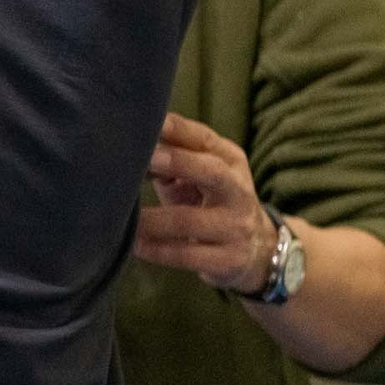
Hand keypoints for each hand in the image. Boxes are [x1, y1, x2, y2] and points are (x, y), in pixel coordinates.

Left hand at [136, 113, 278, 294]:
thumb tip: (128, 147)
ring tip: (124, 219)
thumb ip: (168, 157)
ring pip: (190, 221)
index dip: (175, 130)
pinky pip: (187, 255)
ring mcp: (235, 226)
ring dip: (152, 220)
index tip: (146, 125)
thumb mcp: (196, 174)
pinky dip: (157, 251)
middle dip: (178, 163)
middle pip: (212, 172)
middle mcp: (237, 189)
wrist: (259, 247)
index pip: (203, 138)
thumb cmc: (209, 199)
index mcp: (229, 160)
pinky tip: (136, 246)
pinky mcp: (229, 259)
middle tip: (143, 160)